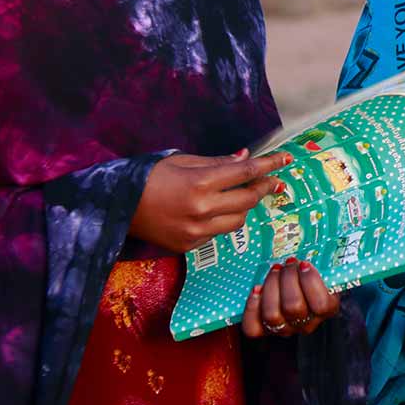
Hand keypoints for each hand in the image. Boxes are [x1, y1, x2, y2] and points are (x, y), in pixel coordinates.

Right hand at [129, 148, 291, 253]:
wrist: (118, 206)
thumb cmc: (150, 176)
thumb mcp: (183, 161)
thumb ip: (218, 162)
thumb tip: (246, 158)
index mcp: (200, 182)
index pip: (246, 173)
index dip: (269, 165)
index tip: (285, 159)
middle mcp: (202, 209)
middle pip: (248, 200)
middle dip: (263, 187)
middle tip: (271, 179)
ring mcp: (196, 231)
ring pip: (239, 221)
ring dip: (245, 207)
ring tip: (242, 195)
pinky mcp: (190, 246)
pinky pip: (219, 233)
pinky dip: (223, 220)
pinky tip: (216, 211)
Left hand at [240, 256, 341, 336]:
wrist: (301, 288)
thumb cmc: (313, 273)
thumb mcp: (327, 266)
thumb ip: (329, 258)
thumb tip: (338, 229)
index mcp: (327, 309)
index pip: (321, 305)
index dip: (310, 282)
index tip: (304, 263)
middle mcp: (306, 324)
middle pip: (293, 307)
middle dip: (288, 278)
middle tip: (288, 263)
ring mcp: (285, 329)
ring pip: (273, 315)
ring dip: (271, 287)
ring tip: (275, 270)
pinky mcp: (264, 330)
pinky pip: (253, 327)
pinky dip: (252, 307)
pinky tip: (256, 289)